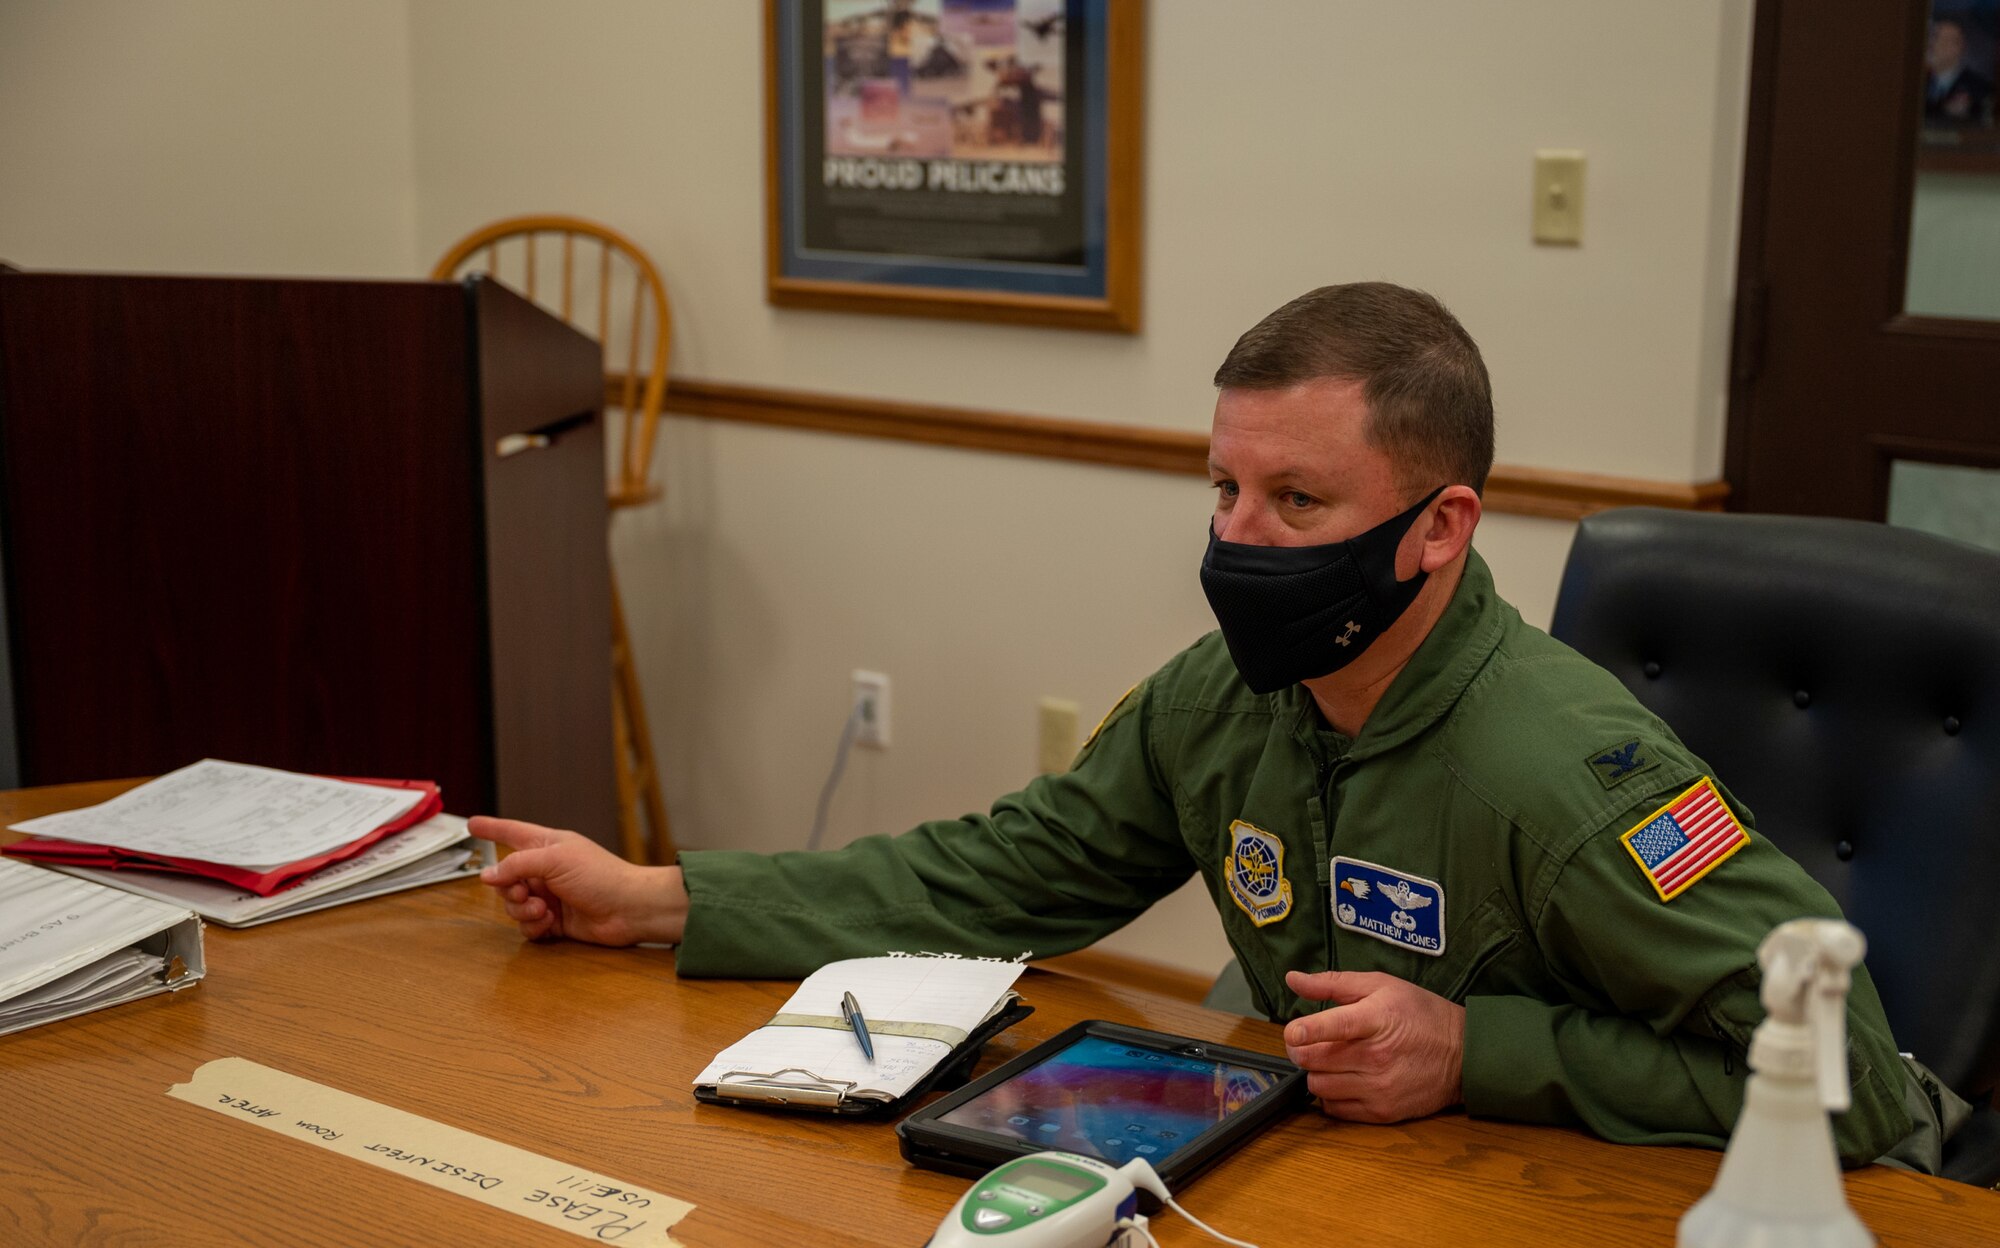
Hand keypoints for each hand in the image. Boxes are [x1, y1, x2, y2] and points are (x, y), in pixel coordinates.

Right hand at [469, 817, 687, 946]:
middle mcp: (546, 870)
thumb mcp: (555, 859)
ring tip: (543, 910)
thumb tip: (488, 875)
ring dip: (522, 910)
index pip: (512, 833)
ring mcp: (550, 896)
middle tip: (524, 893)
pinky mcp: (554, 921)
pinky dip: (534, 926)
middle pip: (506, 879)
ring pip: (514, 906)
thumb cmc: (602, 876)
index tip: (471, 824)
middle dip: (509, 890)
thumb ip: (517, 865)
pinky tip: (550, 922)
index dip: (492, 828)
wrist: (629, 909)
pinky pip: (527, 926)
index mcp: (548, 846)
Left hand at [1282, 969, 1464, 1122]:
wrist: (1464, 1055)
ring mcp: (1379, 1088)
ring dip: (1315, 1072)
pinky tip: (1342, 1079)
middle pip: (1315, 1059)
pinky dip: (1329, 1094)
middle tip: (1306, 1040)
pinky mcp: (1381, 1112)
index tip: (1292, 1032)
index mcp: (1377, 1019)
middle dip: (1301, 1048)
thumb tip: (1294, 979)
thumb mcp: (1381, 985)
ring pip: (1319, 1086)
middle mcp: (1376, 1056)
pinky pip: (1334, 1109)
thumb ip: (1333, 983)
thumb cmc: (1421, 1014)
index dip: (1306, 1029)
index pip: (1335, 1026)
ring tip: (1329, 1059)